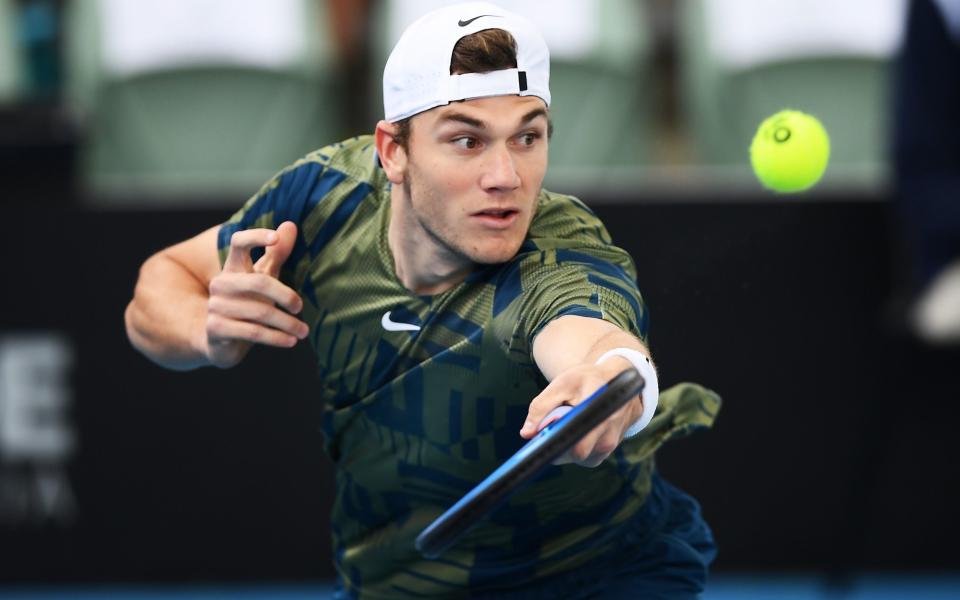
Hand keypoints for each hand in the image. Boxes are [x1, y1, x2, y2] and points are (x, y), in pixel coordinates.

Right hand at [204, 221, 307, 367]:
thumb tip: (290, 225)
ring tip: (303, 332)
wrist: (220, 340)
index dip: (256, 236)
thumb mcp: (263, 278)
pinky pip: (253, 332)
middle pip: (259, 282)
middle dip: (286, 295)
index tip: (275, 238)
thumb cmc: (247, 302)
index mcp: (233, 267)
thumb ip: (276, 254)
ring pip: (260, 312)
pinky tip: (291, 342)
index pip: (238, 242)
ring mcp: (216, 306)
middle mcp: (222, 283)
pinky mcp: (216, 328)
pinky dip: (276, 338)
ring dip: (287, 324)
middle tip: (301, 307)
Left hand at [518, 358, 641, 466]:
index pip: (577, 438)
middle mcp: (608, 428)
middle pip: (577, 453)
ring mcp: (612, 442)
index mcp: (596, 407)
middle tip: (551, 430)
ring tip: (567, 426)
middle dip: (560, 446)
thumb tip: (526, 433)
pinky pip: (587, 458)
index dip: (559, 444)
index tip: (543, 442)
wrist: (616, 380)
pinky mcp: (609, 450)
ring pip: (581, 458)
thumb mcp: (561, 384)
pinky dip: (577, 448)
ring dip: (569, 447)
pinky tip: (575, 432)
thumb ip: (541, 407)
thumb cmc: (586, 380)